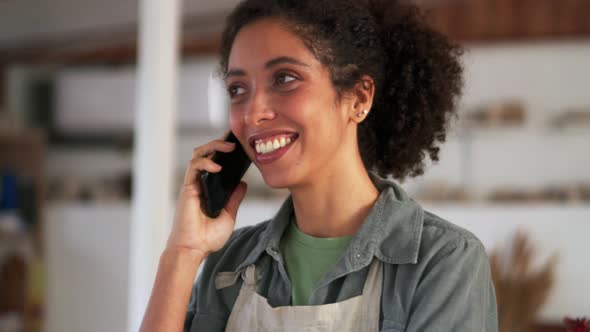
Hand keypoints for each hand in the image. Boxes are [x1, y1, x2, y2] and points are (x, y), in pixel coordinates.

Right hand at [166, 137, 247, 259]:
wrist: (193, 250)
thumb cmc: (207, 238)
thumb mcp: (228, 216)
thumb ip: (234, 199)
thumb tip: (243, 183)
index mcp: (208, 189)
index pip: (214, 163)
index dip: (223, 152)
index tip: (238, 145)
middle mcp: (199, 184)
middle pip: (205, 154)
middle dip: (218, 144)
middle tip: (235, 142)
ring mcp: (192, 185)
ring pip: (198, 155)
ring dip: (213, 147)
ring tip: (229, 147)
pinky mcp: (187, 188)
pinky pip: (194, 167)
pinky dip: (206, 163)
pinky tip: (217, 167)